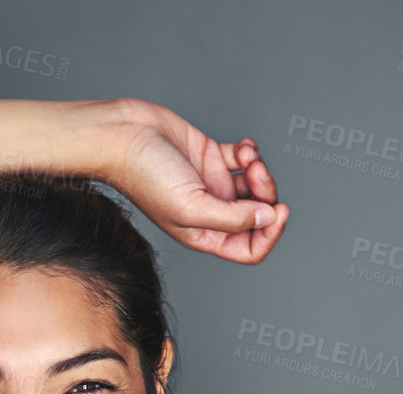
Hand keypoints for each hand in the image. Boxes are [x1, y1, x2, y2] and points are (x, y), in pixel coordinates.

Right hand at [108, 97, 287, 262]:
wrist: (124, 136)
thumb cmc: (145, 176)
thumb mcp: (191, 207)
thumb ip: (232, 218)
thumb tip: (268, 219)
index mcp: (204, 235)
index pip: (248, 249)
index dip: (269, 234)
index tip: (278, 211)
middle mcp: (210, 213)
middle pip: (256, 215)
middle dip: (265, 193)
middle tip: (256, 173)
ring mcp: (212, 185)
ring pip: (253, 186)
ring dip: (259, 169)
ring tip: (247, 156)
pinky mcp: (211, 157)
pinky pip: (243, 159)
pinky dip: (250, 152)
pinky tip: (244, 146)